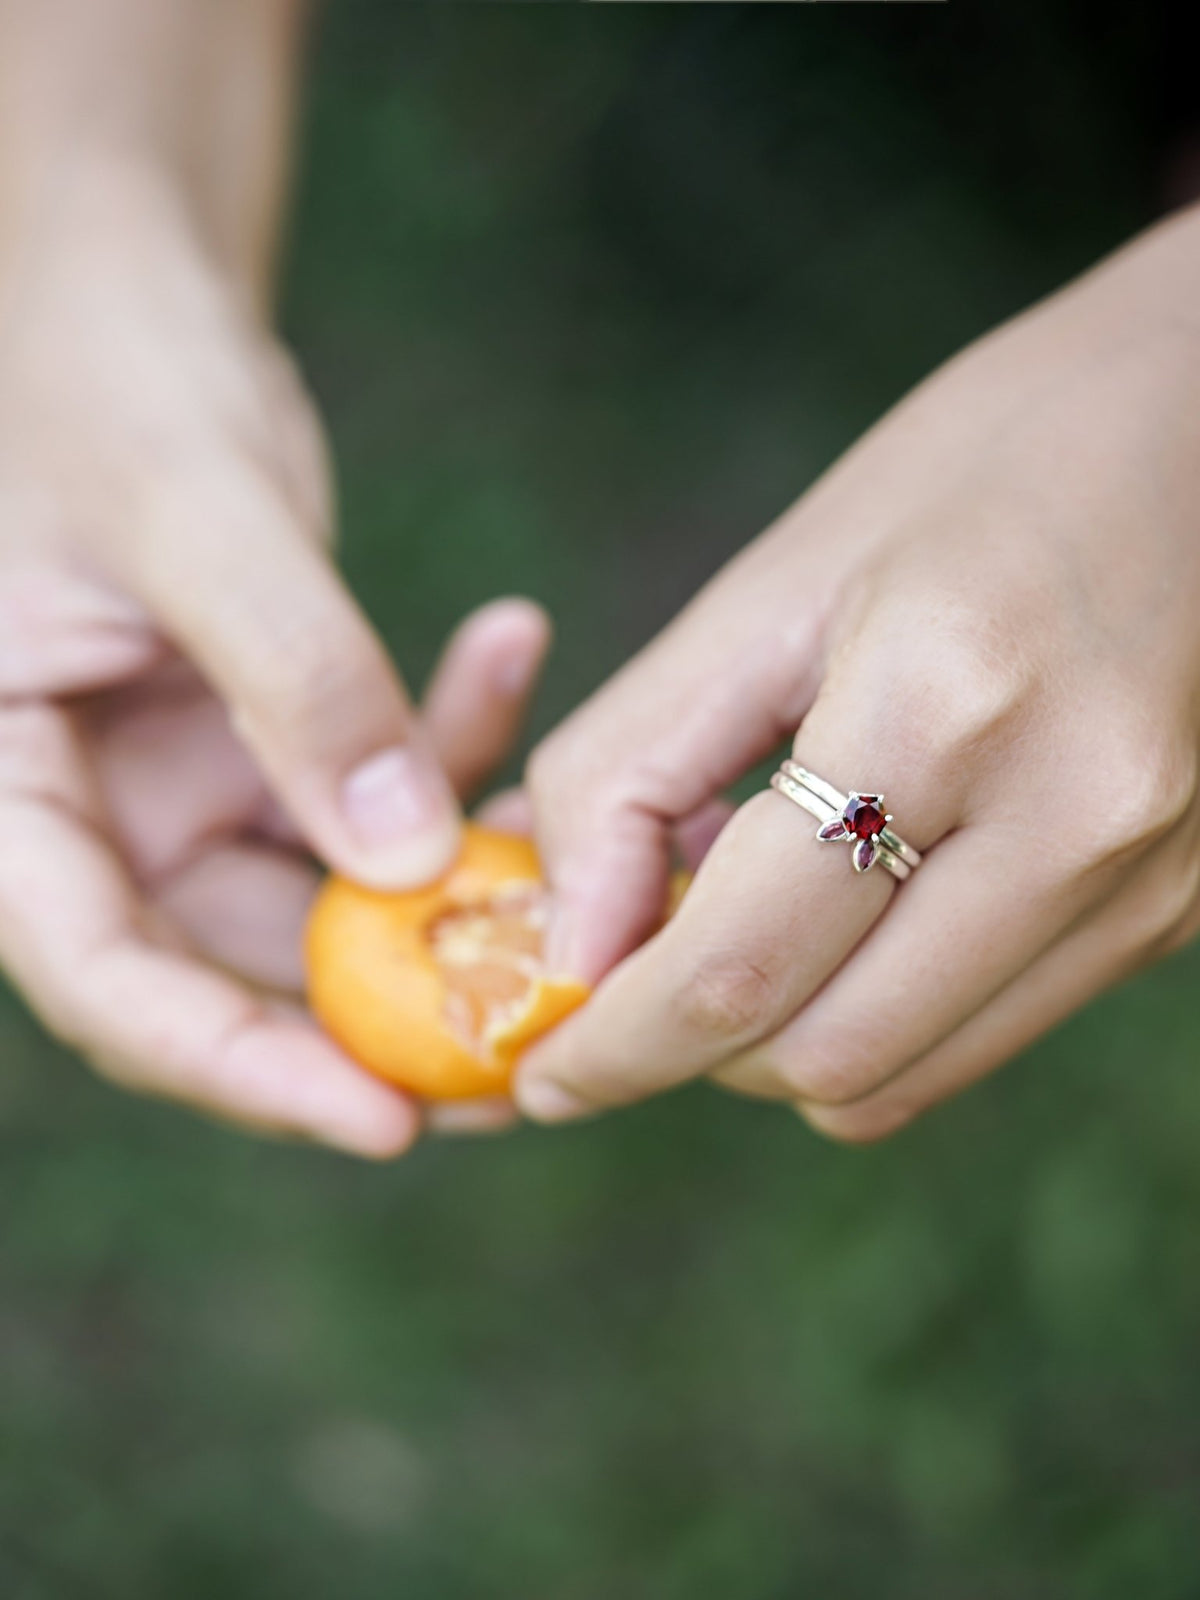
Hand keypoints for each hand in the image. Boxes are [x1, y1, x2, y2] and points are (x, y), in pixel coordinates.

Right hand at [0, 165, 549, 1153]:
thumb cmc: (109, 371)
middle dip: (389, 1001)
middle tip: (537, 1028)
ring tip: (572, 837)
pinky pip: (367, 787)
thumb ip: (296, 682)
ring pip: (325, 890)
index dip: (239, 1069)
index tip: (385, 1122)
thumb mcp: (198, 513)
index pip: (104, 975)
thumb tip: (409, 864)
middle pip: (232, 967)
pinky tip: (511, 649)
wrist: (122, 285)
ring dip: (449, 873)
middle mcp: (88, 810)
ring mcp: (177, 779)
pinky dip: (445, 742)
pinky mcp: (260, 735)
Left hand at [515, 204, 1199, 1140]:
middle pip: (825, 1056)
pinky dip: (878, 1009)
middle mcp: (1074, 819)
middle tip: (634, 973)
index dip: (616, 1047)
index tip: (542, 1074)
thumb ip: (638, 765)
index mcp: (945, 705)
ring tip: (746, 919)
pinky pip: (983, 1029)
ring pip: (905, 1074)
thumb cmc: (981, 463)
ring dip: (784, 1038)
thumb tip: (567, 939)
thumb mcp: (777, 581)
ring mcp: (1149, 876)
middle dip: (693, 1049)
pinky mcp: (1181, 903)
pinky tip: (849, 909)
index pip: (742, 967)